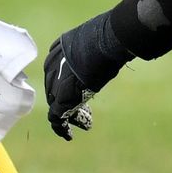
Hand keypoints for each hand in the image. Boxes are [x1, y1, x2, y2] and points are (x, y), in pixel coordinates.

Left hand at [43, 13, 131, 139]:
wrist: (106, 41)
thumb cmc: (108, 37)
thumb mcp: (99, 42)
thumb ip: (97, 50)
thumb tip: (119, 45)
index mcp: (59, 49)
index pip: (56, 71)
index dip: (65, 84)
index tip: (76, 91)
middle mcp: (52, 64)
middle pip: (54, 88)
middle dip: (65, 100)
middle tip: (81, 111)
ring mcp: (55, 81)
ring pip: (55, 102)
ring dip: (66, 114)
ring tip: (81, 123)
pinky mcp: (61, 97)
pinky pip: (55, 116)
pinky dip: (61, 128)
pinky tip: (69, 135)